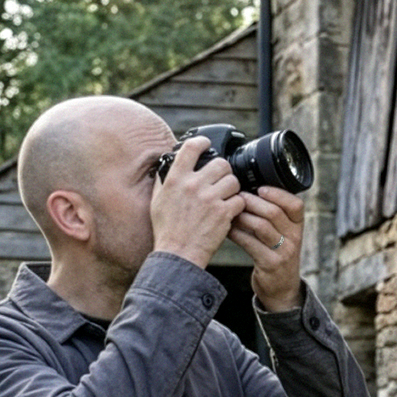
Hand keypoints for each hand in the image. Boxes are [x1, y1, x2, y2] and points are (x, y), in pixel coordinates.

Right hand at [150, 136, 244, 268]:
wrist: (178, 254)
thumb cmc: (166, 230)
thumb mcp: (157, 201)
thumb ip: (164, 181)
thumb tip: (168, 166)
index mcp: (176, 179)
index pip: (191, 148)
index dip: (202, 142)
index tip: (206, 144)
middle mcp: (194, 185)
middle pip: (220, 163)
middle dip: (223, 171)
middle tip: (221, 180)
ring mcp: (210, 199)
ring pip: (233, 181)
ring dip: (232, 188)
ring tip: (225, 197)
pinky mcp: (224, 213)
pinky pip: (239, 200)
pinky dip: (237, 205)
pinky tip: (229, 211)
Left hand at [228, 186, 303, 310]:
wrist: (282, 288)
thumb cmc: (277, 254)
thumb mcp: (284, 234)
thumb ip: (273, 216)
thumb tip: (249, 191)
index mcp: (298, 226)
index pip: (295, 205)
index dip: (278, 194)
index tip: (261, 188)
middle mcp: (294, 238)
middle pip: (274, 213)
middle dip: (253, 202)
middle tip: (238, 197)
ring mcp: (284, 252)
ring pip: (262, 227)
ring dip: (243, 217)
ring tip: (231, 212)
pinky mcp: (270, 264)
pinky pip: (250, 244)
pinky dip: (237, 234)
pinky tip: (228, 229)